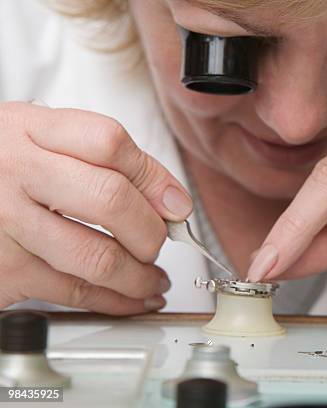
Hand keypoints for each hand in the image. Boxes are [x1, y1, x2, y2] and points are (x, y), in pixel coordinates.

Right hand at [0, 102, 192, 314]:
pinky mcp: (4, 269)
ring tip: (153, 278)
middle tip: (159, 242)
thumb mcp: (38, 137)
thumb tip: (172, 201)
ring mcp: (6, 223)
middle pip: (110, 199)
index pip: (108, 142)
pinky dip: (116, 301)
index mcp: (30, 130)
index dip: (155, 178)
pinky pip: (74, 292)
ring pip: (98, 257)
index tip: (175, 204)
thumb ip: (102, 157)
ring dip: (140, 276)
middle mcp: (16, 172)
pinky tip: (132, 298)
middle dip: (151, 231)